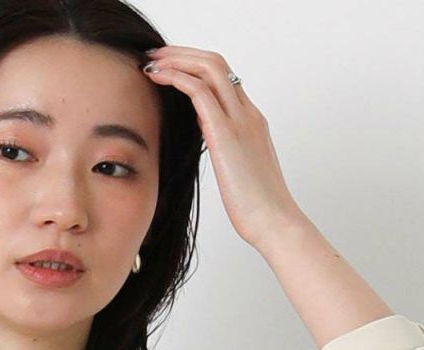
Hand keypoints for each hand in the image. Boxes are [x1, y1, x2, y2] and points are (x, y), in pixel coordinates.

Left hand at [142, 46, 305, 248]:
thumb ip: (226, 148)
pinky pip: (199, 91)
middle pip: (216, 64)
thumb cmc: (256, 208)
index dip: (195, 67)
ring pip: (209, 68)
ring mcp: (239, 120)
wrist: (273, 221)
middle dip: (183, 54)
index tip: (170, 68)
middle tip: (155, 55)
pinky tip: (157, 77)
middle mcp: (247, 113)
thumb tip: (209, 139)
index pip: (223, 80)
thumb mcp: (239, 171)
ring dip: (176, 59)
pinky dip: (176, 77)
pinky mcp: (226, 133)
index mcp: (251, 122)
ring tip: (150, 61)